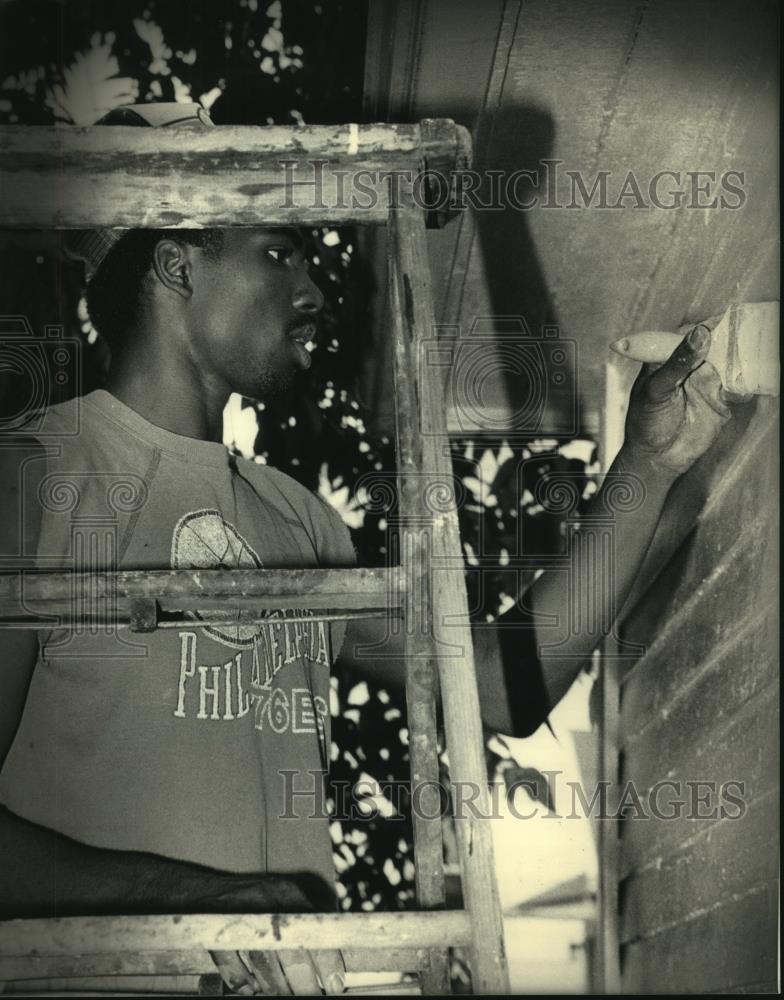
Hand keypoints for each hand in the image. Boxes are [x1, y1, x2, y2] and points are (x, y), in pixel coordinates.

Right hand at [189, 871, 345, 994]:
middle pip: (289, 949)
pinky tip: (251, 989)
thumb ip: (313, 912)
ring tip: (284, 994)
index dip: (327, 960)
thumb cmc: (255, 897)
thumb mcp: (287, 893)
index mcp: (289, 892)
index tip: (335, 983)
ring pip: (264, 960)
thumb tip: (337, 944)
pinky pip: (230, 964)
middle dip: (303, 979)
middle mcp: (266, 903)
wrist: (205, 891)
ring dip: (276, 984)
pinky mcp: (216, 934)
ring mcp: (239, 918)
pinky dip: (241, 980)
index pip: (315, 929)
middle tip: (311, 992)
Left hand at [623, 322, 740, 478]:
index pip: (690, 332)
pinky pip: (738, 387)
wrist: (656, 459)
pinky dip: (743, 385)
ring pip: (730, 364)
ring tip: (746, 360)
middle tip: (743, 337)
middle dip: (731, 340)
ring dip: (741, 361)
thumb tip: (699, 333)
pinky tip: (739, 389)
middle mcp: (690, 366)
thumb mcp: (657, 389)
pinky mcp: (721, 400)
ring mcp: (707, 382)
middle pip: (716, 345)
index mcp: (669, 357)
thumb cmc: (646, 421)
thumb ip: (678, 363)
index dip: (708, 324)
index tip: (724, 319)